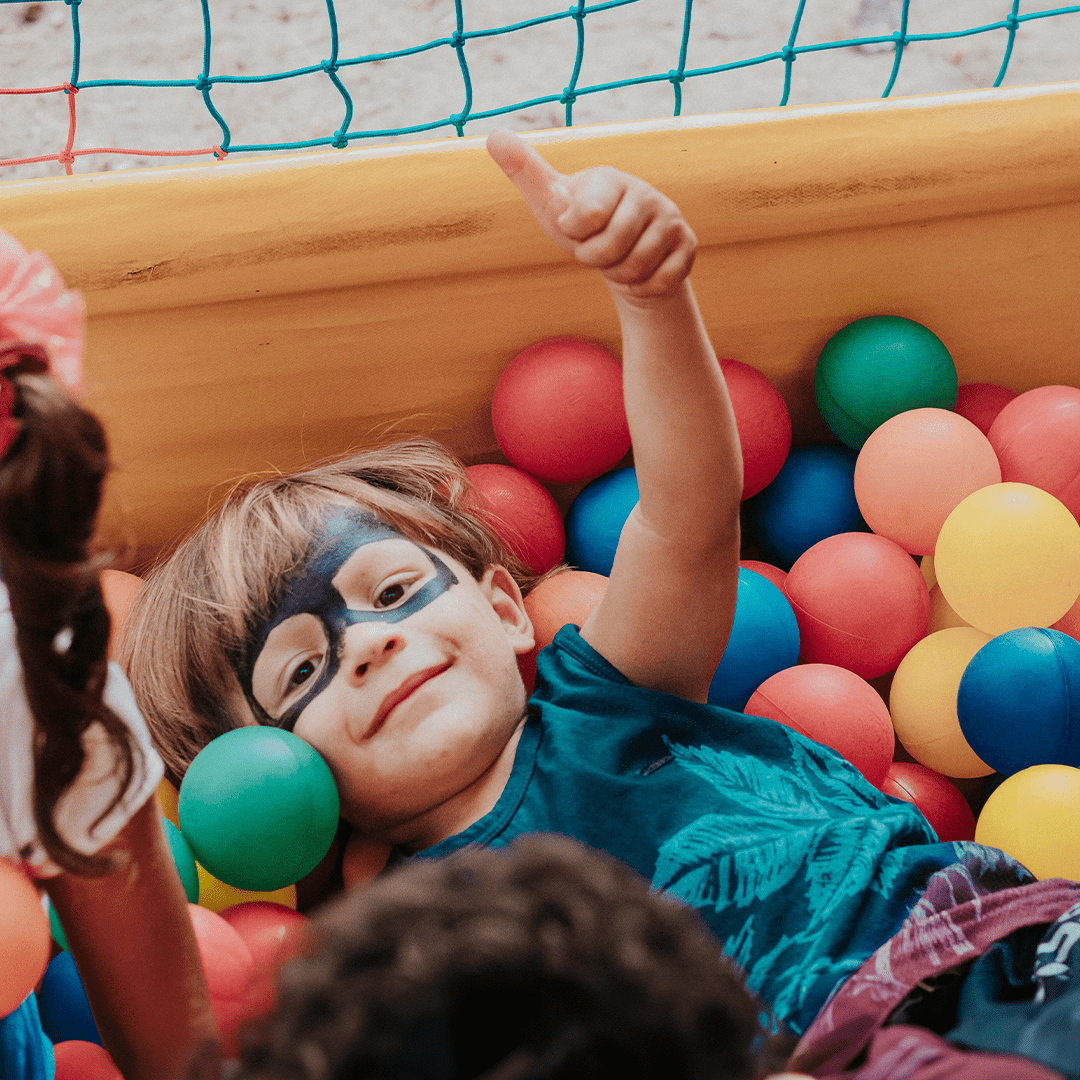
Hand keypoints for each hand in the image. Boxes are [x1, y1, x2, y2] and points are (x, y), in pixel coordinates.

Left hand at [486, 128, 695, 299]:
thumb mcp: (551, 203)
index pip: (586, 218)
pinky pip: (660, 281)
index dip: (575, 235)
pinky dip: (643, 287)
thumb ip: (525, 171)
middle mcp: (645, 192)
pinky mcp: (687, 245)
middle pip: (609, 250)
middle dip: (594, 260)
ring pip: (634, 269)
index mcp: (609, 178)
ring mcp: (670, 218)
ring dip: (618, 275)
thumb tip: (494, 136)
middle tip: (596, 249)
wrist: (624, 255)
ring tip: (617, 258)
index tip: (576, 226)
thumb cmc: (581, 225)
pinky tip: (640, 272)